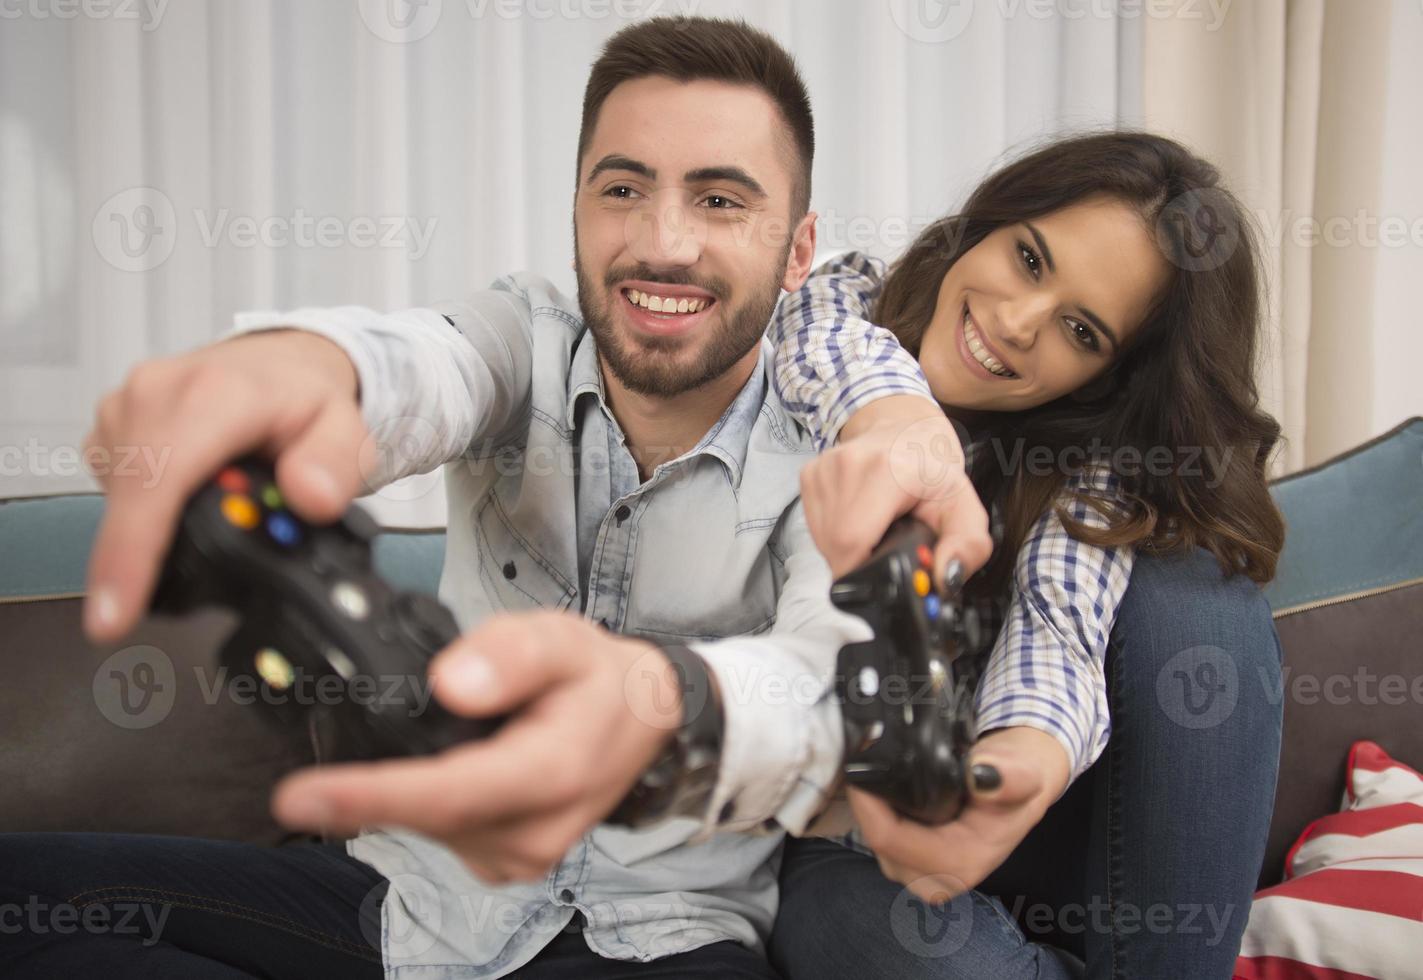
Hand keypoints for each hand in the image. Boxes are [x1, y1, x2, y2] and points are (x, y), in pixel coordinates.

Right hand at [81, 330, 364, 642]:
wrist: (281, 363)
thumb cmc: (306, 397)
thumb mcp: (349, 431)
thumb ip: (337, 466)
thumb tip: (311, 497)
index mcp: (216, 395)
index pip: (160, 477)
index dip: (131, 551)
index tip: (113, 612)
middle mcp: (158, 393)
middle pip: (132, 501)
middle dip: (159, 551)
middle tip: (224, 555)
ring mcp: (126, 407)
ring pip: (124, 499)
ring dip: (162, 523)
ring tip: (225, 500)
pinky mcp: (111, 425)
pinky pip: (118, 487)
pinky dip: (153, 505)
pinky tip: (195, 491)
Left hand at [270, 611, 680, 882]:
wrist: (643, 722)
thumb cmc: (601, 679)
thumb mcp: (565, 639)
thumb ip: (511, 653)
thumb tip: (448, 683)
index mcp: (553, 773)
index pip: (449, 793)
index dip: (370, 795)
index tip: (300, 794)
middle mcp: (535, 831)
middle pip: (424, 812)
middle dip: (371, 784)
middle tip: (322, 761)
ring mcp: (519, 855)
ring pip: (426, 824)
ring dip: (402, 786)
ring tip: (442, 732)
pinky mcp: (503, 861)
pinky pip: (438, 831)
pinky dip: (422, 798)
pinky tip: (442, 763)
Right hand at [803, 395, 991, 589]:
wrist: (906, 430)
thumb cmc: (933, 470)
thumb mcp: (964, 508)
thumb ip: (968, 547)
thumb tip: (945, 577)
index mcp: (889, 469)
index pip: (852, 540)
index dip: (865, 570)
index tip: (885, 572)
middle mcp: (849, 463)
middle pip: (835, 545)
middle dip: (860, 562)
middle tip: (885, 550)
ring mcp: (824, 467)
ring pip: (822, 539)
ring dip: (846, 549)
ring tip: (875, 531)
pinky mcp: (809, 473)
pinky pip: (814, 526)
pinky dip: (834, 534)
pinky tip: (858, 520)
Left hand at [848, 727, 1070, 903]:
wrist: (1025, 782)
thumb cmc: (1021, 778)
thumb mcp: (1022, 771)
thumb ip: (1008, 776)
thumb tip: (981, 775)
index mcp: (962, 863)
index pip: (889, 839)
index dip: (867, 802)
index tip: (860, 761)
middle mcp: (941, 877)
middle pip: (877, 844)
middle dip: (864, 804)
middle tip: (862, 760)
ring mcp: (927, 873)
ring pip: (876, 844)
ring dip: (869, 809)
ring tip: (872, 770)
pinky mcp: (918, 862)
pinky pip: (884, 841)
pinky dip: (878, 814)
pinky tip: (882, 788)